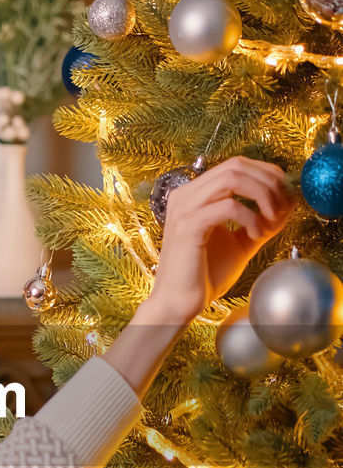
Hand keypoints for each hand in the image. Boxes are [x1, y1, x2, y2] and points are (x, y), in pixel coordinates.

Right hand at [148, 156, 296, 323]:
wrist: (179, 303)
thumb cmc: (204, 275)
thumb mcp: (240, 243)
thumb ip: (260, 222)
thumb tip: (287, 204)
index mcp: (194, 195)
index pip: (235, 165)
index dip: (266, 174)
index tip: (285, 196)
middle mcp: (186, 195)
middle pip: (236, 165)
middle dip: (268, 182)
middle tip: (283, 206)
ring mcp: (185, 208)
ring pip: (232, 178)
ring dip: (262, 194)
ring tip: (271, 218)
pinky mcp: (188, 225)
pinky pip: (228, 206)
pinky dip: (250, 217)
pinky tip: (256, 234)